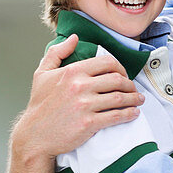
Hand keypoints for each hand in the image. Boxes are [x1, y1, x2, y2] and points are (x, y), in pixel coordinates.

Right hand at [21, 34, 142, 157]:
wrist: (34, 135)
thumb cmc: (40, 105)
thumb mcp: (42, 74)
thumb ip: (57, 52)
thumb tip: (74, 38)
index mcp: (72, 71)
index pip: (107, 62)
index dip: (120, 68)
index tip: (123, 75)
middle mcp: (80, 86)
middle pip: (117, 80)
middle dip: (130, 84)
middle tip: (133, 89)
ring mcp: (85, 105)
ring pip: (120, 98)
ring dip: (134, 99)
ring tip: (138, 100)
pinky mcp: (89, 123)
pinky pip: (116, 116)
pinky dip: (129, 114)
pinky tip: (134, 113)